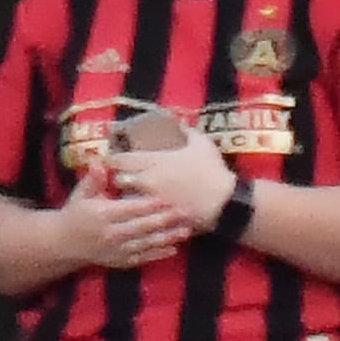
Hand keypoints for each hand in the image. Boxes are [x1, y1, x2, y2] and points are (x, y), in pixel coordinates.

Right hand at [60, 161, 190, 268]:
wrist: (63, 242)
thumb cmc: (77, 213)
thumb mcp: (82, 194)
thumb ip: (94, 179)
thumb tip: (99, 161)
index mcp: (102, 214)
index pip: (130, 208)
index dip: (150, 204)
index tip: (168, 198)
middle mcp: (110, 233)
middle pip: (142, 226)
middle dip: (165, 220)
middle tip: (187, 212)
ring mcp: (116, 249)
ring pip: (146, 243)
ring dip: (167, 238)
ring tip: (187, 230)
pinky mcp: (120, 261)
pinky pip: (142, 258)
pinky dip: (158, 254)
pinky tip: (174, 249)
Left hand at [109, 132, 240, 230]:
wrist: (227, 203)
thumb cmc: (213, 171)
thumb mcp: (204, 145)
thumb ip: (189, 132)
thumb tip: (180, 123)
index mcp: (154, 161)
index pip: (119, 159)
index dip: (112, 159)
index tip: (112, 159)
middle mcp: (147, 181)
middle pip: (118, 180)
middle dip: (117, 179)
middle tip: (120, 178)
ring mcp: (152, 201)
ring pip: (126, 200)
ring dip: (126, 197)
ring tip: (131, 196)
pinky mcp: (159, 217)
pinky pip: (141, 216)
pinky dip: (140, 213)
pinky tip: (144, 212)